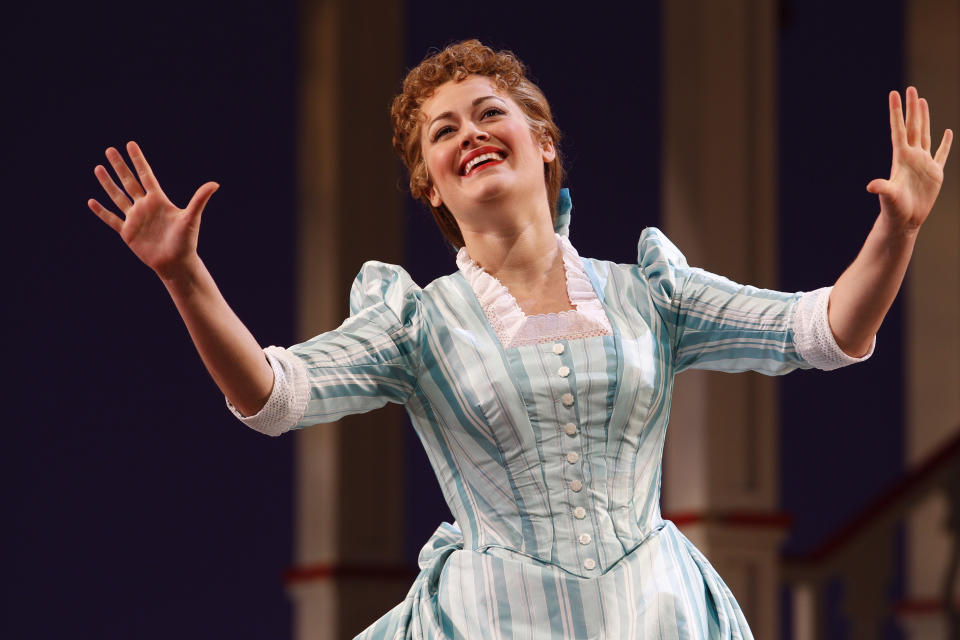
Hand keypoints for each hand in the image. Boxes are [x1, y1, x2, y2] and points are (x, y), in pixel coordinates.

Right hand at [88, 141, 218, 280]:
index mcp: (159, 200)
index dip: (138, 160)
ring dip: (108, 183)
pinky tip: (91, 201)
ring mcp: (135, 218)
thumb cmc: (186, 241)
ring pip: (118, 197)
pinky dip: (101, 211)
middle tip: (109, 149)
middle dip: (119, 166)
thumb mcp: (192, 218)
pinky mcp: (127, 232)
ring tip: (98, 168)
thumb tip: (215, 183)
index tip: (130, 144)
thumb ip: (199, 199)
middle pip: (129, 182)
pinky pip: (111, 219)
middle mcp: (145, 206)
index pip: (146, 175)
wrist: (176, 263)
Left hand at [866, 87, 952, 233]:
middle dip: (912, 108)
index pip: (899, 129)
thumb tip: (871, 186)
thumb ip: (882, 189)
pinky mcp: (935, 173)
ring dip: (925, 118)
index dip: (896, 112)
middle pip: (913, 126)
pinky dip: (944, 143)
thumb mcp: (888, 197)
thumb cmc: (894, 210)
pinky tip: (946, 132)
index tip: (894, 93)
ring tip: (922, 102)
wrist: (904, 221)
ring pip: (925, 134)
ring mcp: (923, 164)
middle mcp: (912, 157)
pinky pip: (941, 154)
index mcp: (901, 158)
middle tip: (911, 89)